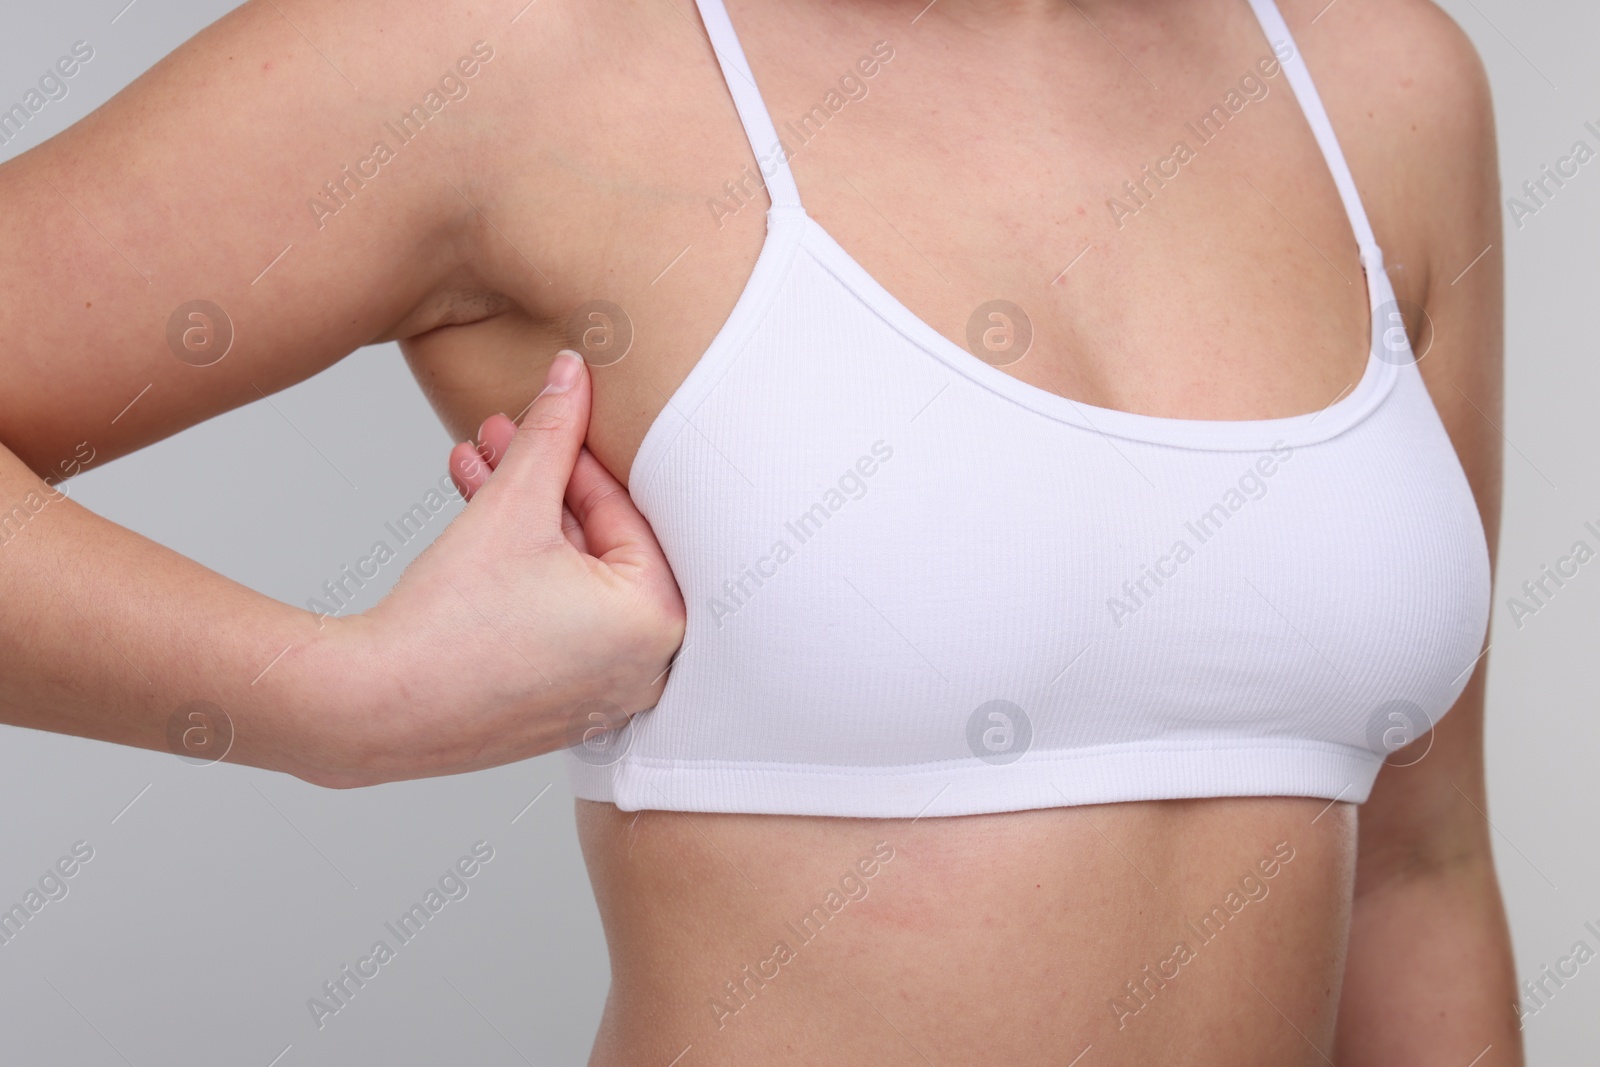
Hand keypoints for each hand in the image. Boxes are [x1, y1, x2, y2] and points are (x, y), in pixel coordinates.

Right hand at [309, 350, 683, 786]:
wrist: (372, 709)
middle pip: (598, 544)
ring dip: (519, 518)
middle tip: (498, 435)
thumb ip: (553, 432)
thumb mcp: (512, 506)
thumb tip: (572, 372)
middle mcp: (644, 665)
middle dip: (539, 481)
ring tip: (471, 468)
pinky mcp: (561, 704)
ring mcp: (602, 691)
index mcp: (658, 620)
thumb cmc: (448, 625)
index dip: (574, 454)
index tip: (546, 412)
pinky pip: (555, 617)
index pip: (625, 512)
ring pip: (569, 576)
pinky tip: (472, 521)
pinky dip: (521, 572)